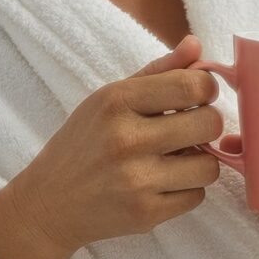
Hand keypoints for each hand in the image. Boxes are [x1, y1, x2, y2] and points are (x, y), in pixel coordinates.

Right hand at [0, 35, 224, 258]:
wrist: (49, 204)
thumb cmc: (84, 144)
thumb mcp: (108, 98)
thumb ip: (158, 71)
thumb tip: (196, 45)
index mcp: (116, 101)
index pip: (192, 85)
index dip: (206, 89)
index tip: (196, 97)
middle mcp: (126, 139)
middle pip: (209, 124)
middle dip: (206, 125)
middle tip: (189, 130)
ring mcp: (136, 180)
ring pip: (209, 165)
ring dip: (199, 162)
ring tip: (175, 159)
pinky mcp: (145, 214)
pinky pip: (197, 196)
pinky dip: (186, 190)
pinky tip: (162, 183)